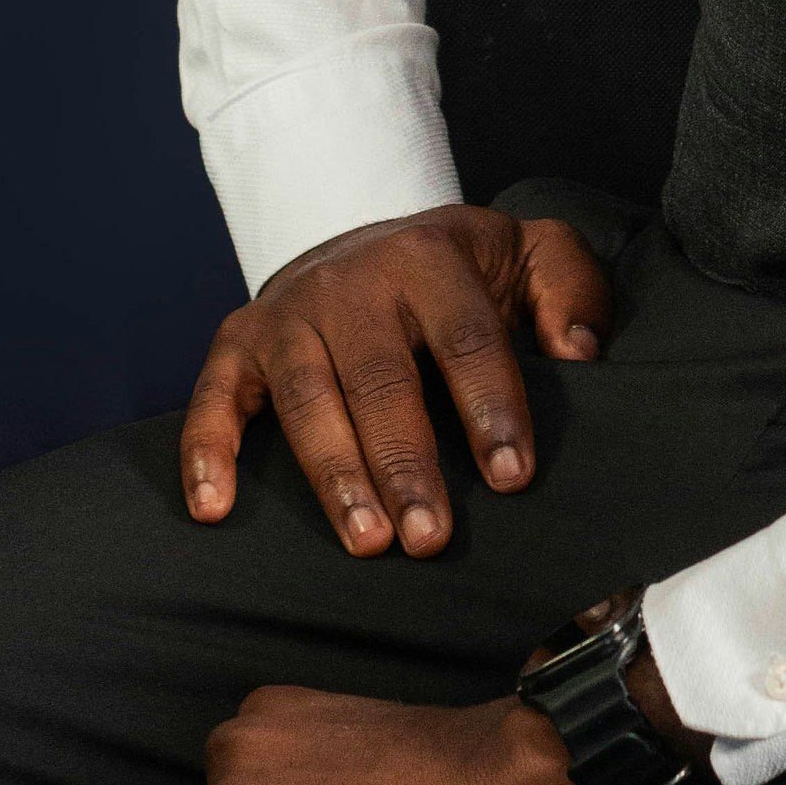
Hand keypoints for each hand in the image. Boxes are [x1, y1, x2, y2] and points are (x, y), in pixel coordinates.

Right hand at [181, 205, 610, 557]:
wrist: (367, 243)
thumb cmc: (462, 275)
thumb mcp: (529, 256)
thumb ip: (571, 289)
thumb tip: (577, 351)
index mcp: (430, 255)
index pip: (465, 335)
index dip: (490, 405)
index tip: (512, 477)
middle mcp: (353, 278)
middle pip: (381, 375)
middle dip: (407, 460)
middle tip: (431, 538)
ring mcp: (290, 310)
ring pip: (307, 396)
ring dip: (335, 473)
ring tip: (367, 540)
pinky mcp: (239, 341)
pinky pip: (213, 397)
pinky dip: (208, 451)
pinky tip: (216, 509)